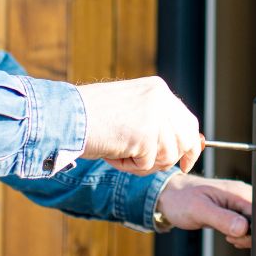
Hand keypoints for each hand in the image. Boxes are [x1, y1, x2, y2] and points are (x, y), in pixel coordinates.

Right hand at [77, 76, 202, 175]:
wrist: (65, 116)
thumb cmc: (91, 117)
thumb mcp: (131, 111)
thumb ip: (156, 122)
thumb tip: (181, 147)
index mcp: (158, 89)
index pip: (188, 121)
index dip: (190, 146)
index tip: (185, 164)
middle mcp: (161, 98)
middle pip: (185, 140)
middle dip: (169, 159)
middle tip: (144, 164)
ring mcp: (154, 115)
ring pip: (167, 156)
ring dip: (142, 163)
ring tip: (119, 151)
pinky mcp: (145, 134)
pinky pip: (147, 164)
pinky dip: (128, 166)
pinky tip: (112, 152)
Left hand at [155, 173, 251, 247]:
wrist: (170, 196)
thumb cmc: (181, 199)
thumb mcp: (200, 210)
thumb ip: (222, 218)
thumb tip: (243, 228)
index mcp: (237, 192)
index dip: (253, 229)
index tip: (237, 236)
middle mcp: (241, 195)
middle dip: (248, 234)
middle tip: (229, 236)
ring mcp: (238, 203)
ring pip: (253, 224)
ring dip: (244, 235)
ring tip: (226, 234)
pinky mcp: (233, 210)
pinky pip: (245, 225)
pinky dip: (239, 234)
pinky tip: (228, 234)